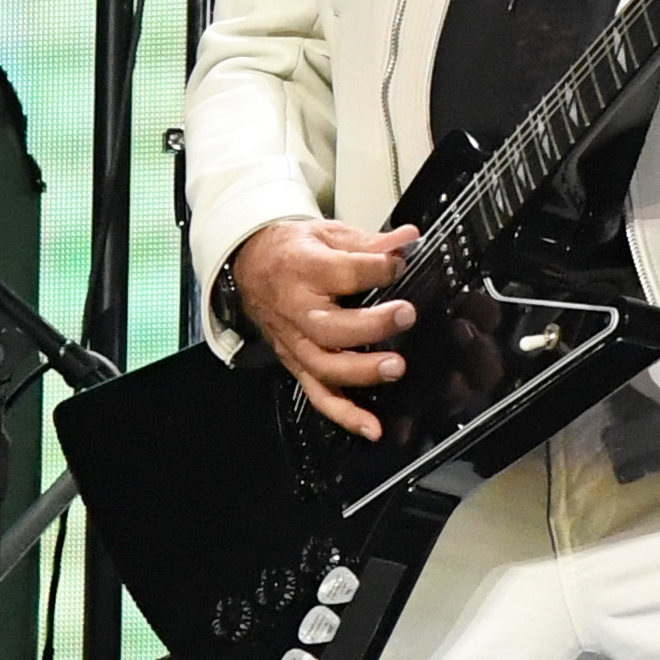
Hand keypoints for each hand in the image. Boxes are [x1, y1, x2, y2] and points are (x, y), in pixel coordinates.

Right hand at [229, 217, 422, 440]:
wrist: (251, 265)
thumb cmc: (294, 252)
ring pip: (324, 365)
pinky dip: (345, 415)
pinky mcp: (298, 364)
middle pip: (329, 326)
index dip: (377, 268)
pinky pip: (319, 394)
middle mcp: (296, 309)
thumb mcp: (329, 234)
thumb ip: (370, 241)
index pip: (342, 272)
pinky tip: (371, 426)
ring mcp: (295, 342)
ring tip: (395, 368)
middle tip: (404, 317)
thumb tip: (408, 240)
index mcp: (304, 269)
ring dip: (361, 371)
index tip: (400, 266)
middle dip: (371, 325)